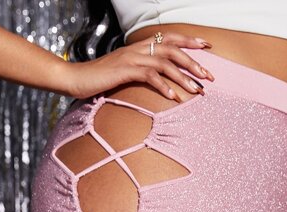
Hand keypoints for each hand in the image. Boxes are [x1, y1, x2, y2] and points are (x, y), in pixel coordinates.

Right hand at [61, 32, 215, 100]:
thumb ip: (142, 71)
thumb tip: (161, 80)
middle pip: (173, 50)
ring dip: (184, 77)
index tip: (208, 46)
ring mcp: (131, 58)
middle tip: (210, 77)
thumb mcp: (125, 72)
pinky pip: (149, 76)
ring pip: (165, 63)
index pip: (170, 38)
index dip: (189, 40)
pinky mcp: (125, 71)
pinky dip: (163, 86)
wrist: (77, 78)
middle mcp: (138, 49)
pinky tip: (173, 97)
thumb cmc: (101, 79)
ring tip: (197, 90)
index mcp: (140, 46)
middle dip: (194, 62)